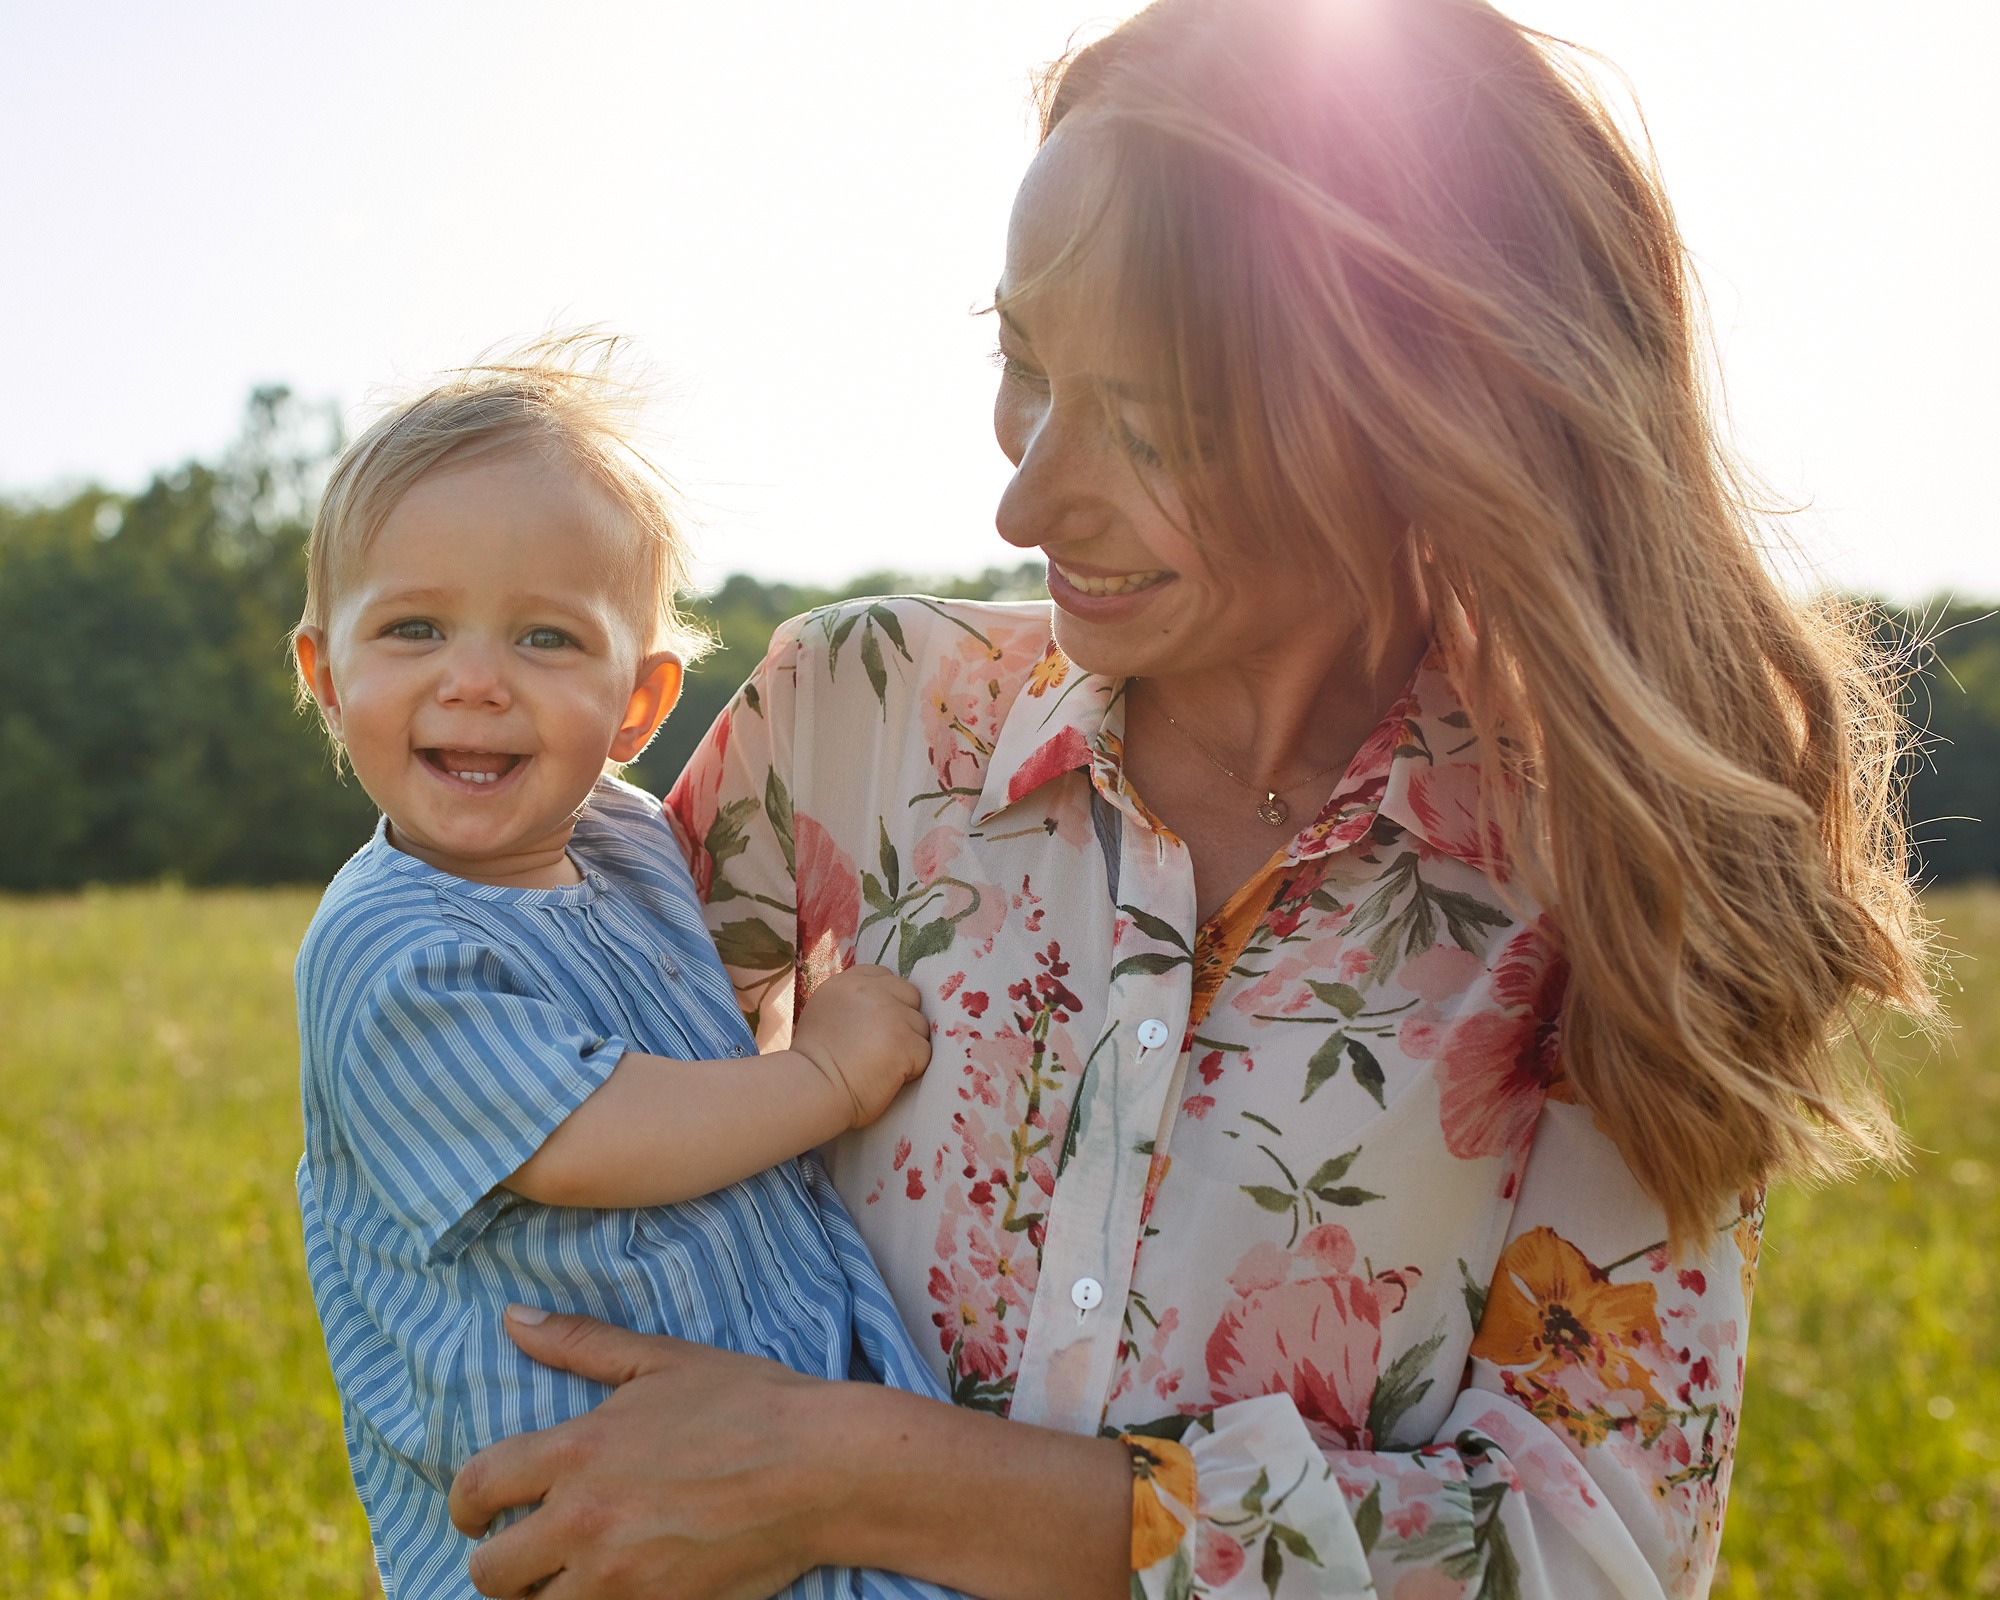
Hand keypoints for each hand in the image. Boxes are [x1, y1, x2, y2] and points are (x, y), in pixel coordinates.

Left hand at [449, 1309, 834, 1598]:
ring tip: (568, 1576)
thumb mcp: (662, 1362)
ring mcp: (617, 1577)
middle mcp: (583, 1520)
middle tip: (526, 1551)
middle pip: (490, 1571)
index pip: (476, 1488)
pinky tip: (612, 1589)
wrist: (823, 1468)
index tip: (473, 1513)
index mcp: (577, 1452)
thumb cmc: (749, 1403)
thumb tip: (513, 1318)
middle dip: (498, 1561)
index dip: (463, 1504)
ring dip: (542, 1596)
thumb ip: (580, 1344)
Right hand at [787, 963, 930, 1127]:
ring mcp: (890, 1014)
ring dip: (909, 1046)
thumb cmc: (812, 1065)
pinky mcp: (905, 1041)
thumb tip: (882, 1006)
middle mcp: (870, 991)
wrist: (811, 1090)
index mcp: (845, 983)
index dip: (888, 999)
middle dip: (905, 1020)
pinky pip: (924, 1053)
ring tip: (881, 1065)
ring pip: (920, 1026)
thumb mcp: (823, 1015)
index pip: (884, 976)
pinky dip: (913, 1069)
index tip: (878, 1025)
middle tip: (883, 1048)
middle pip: (910, 996)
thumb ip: (852, 1003)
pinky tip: (888, 1077)